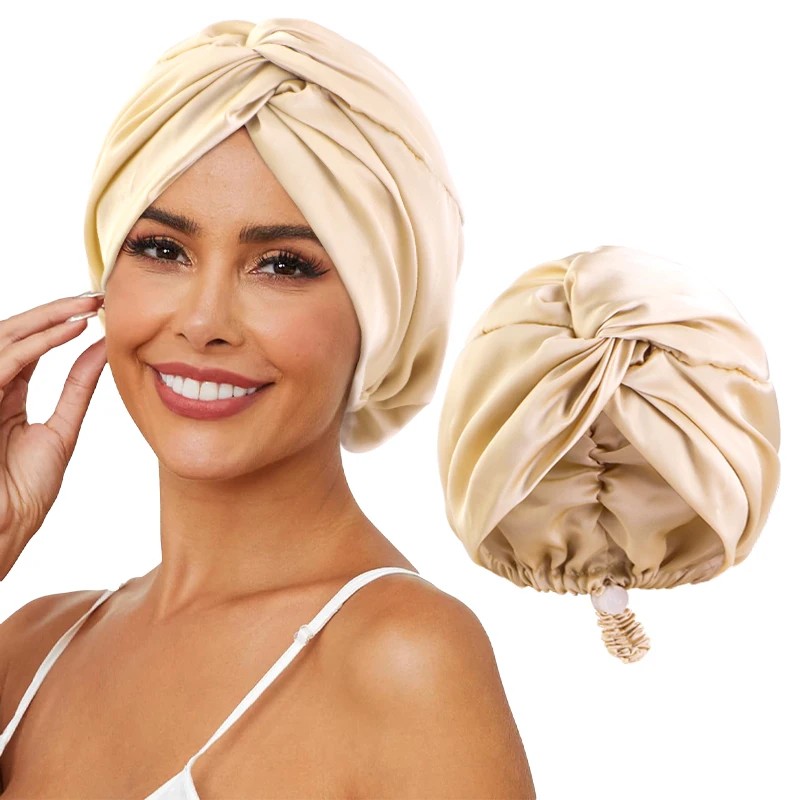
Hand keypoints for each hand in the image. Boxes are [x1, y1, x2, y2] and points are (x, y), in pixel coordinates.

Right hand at [0, 293, 106, 579]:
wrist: (3, 529)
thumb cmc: (24, 492)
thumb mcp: (61, 431)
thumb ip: (77, 389)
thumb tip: (100, 351)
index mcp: (4, 397)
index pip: (26, 348)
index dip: (56, 325)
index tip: (93, 311)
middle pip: (13, 335)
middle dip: (52, 312)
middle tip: (92, 296)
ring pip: (7, 338)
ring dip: (48, 317)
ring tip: (85, 304)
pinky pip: (8, 361)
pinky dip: (39, 342)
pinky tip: (69, 329)